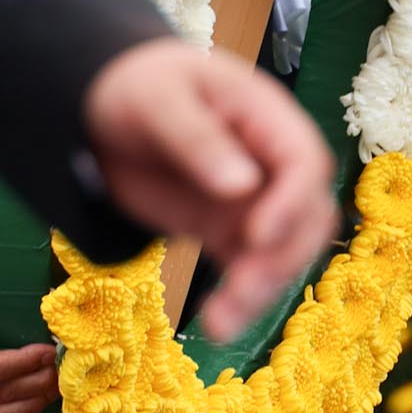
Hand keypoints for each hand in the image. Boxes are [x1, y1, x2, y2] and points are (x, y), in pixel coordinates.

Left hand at [82, 41, 336, 344]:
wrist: (103, 111)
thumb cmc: (136, 87)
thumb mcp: (157, 100)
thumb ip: (197, 139)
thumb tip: (242, 187)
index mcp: (265, 118)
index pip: (303, 162)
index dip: (292, 202)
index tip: (258, 235)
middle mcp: (271, 164)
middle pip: (308, 216)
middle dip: (283, 257)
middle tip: (242, 286)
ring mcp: (254, 202)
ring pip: (284, 254)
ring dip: (262, 290)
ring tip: (220, 322)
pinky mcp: (228, 233)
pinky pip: (248, 272)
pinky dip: (239, 301)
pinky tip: (216, 325)